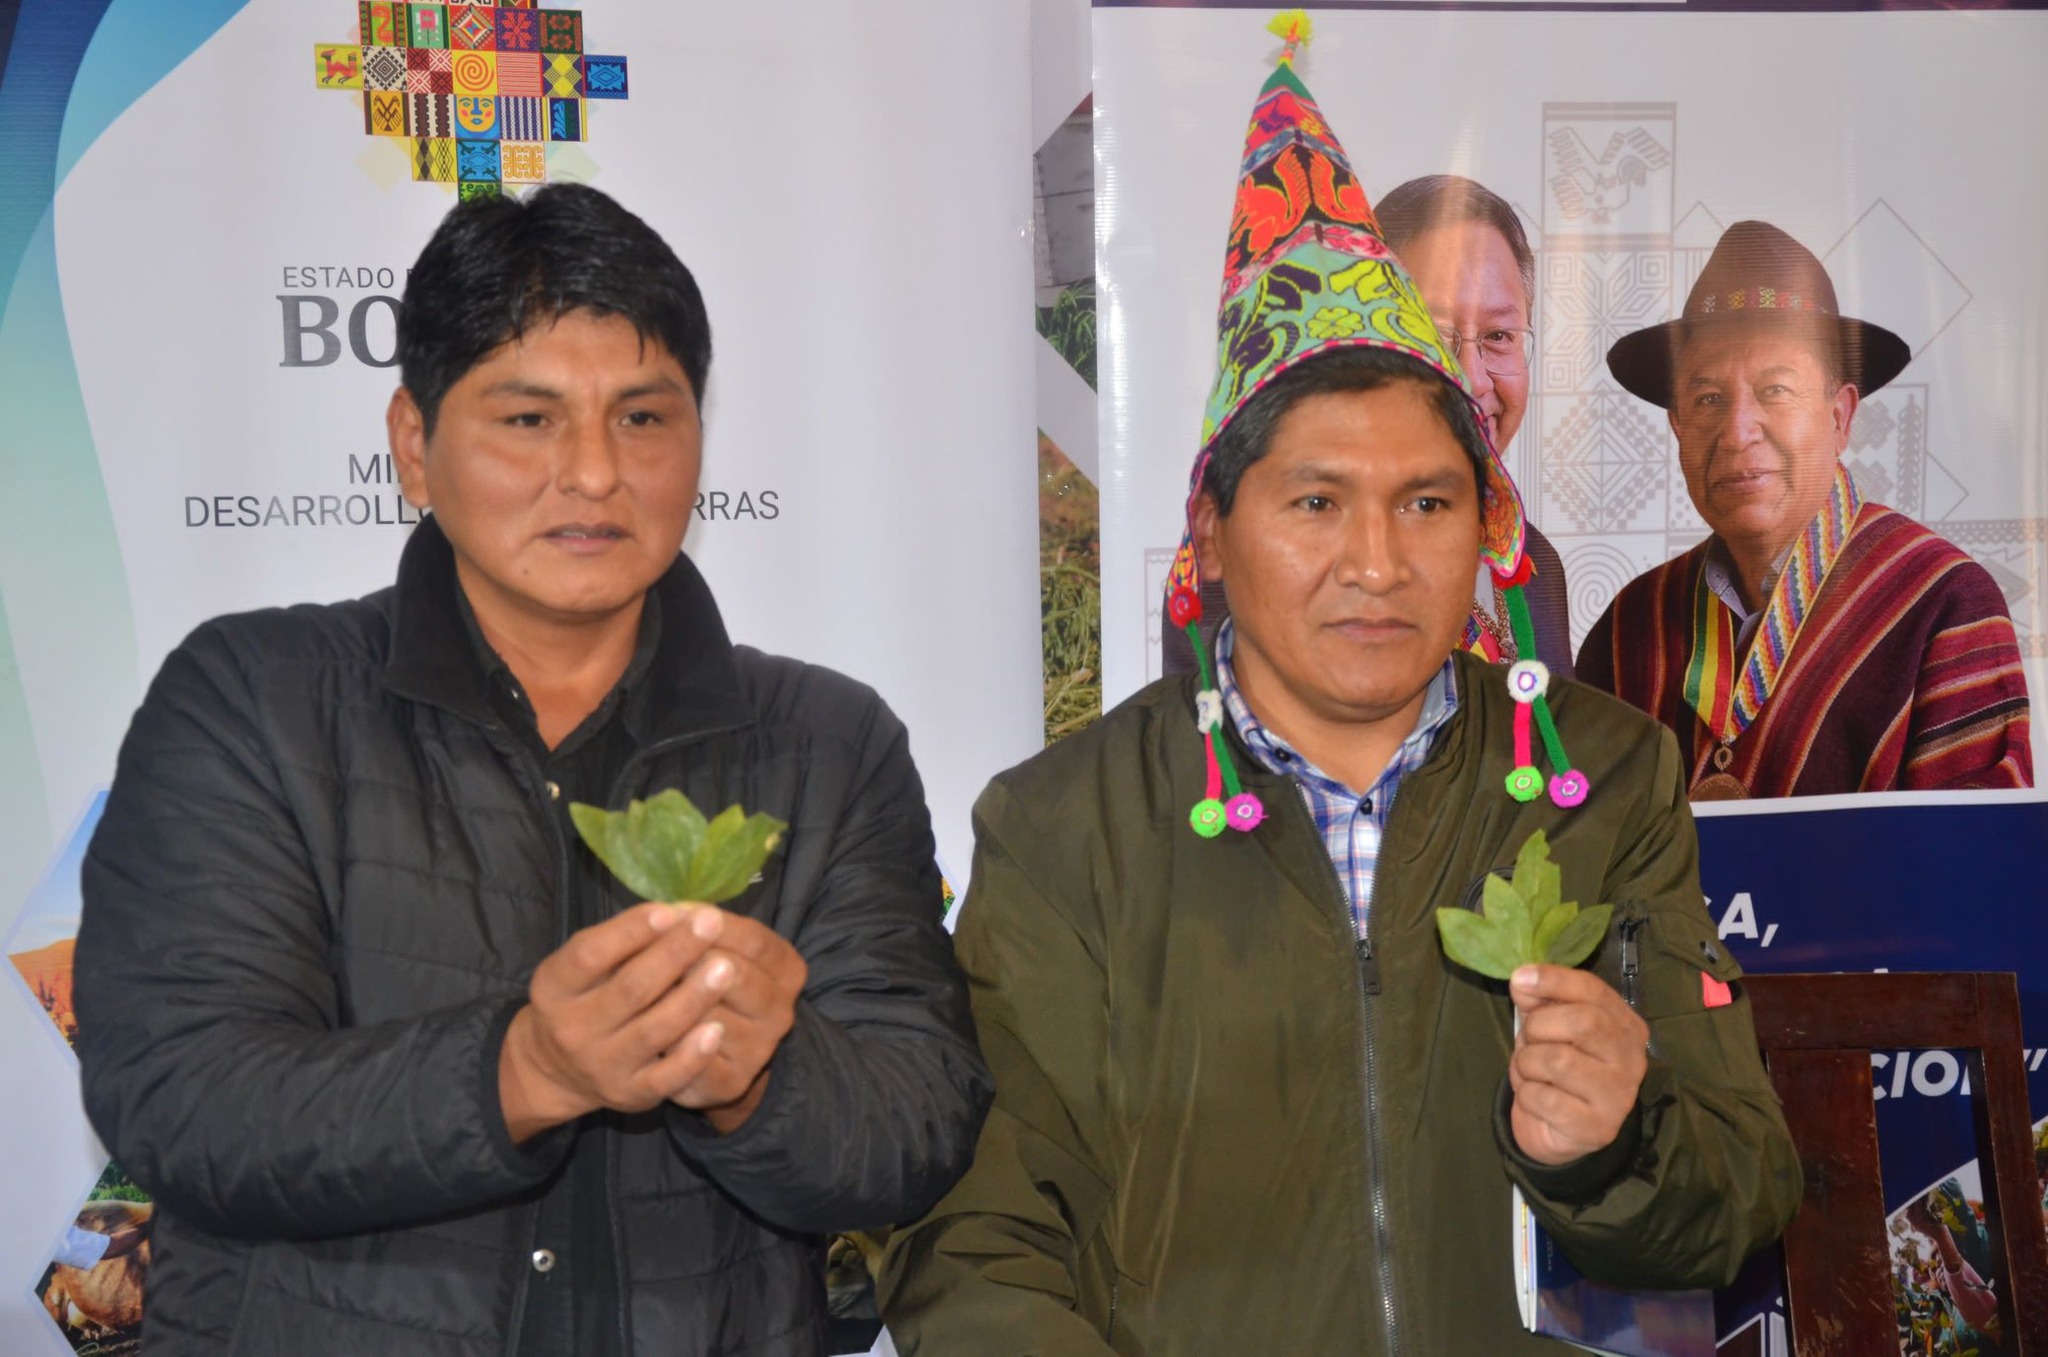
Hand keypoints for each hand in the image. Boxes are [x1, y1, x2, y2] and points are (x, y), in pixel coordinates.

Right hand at [499, 902, 732, 1141]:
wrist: (557, 1070)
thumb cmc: (583, 997)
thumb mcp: (582, 967)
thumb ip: (619, 943)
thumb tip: (675, 915)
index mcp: (554, 987)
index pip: (589, 955)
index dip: (630, 932)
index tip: (670, 911)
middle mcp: (571, 1029)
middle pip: (629, 989)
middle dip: (675, 954)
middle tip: (711, 924)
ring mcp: (601, 1065)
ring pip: (653, 1031)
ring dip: (693, 998)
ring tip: (725, 967)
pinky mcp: (629, 1094)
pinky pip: (666, 1077)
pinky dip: (692, 1055)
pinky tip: (717, 1029)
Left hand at [665, 908, 808, 1132]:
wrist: (712, 1055)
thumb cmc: (705, 985)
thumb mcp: (716, 951)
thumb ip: (702, 931)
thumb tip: (671, 914)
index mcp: (787, 970)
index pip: (754, 940)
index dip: (712, 925)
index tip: (674, 912)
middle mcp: (781, 1010)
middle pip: (735, 974)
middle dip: (688, 959)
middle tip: (650, 953)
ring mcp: (759, 1049)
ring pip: (711, 1018)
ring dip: (673, 1001)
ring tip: (637, 990)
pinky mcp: (731, 1083)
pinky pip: (696, 1064)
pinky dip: (671, 1046)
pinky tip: (647, 1033)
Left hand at [1507, 964, 1648, 1166]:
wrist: (1557, 1130)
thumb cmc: (1556, 1070)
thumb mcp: (1548, 1027)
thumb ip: (1539, 1000)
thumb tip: (1523, 980)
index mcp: (1626, 1026)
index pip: (1594, 991)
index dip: (1554, 980)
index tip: (1520, 979)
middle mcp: (1632, 1059)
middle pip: (1582, 1023)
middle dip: (1538, 1027)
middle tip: (1528, 1041)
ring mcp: (1619, 1097)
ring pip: (1558, 1060)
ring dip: (1527, 1063)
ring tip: (1530, 1072)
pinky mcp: (1597, 1128)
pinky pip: (1544, 1098)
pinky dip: (1526, 1094)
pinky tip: (1536, 1099)